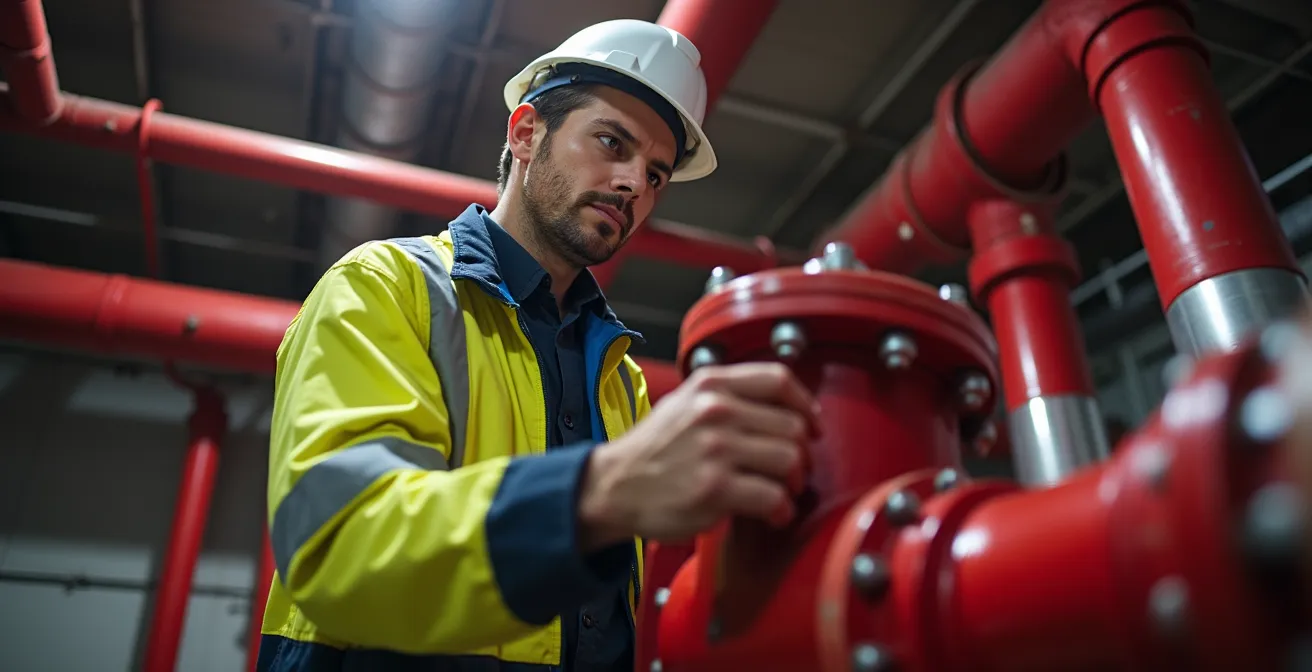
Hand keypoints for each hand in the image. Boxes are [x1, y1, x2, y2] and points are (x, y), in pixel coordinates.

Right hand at [578, 362, 819, 549]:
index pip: (778, 379)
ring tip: (783, 492)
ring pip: (789, 460)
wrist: (614, 486)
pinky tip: (773, 514)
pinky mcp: (715, 488)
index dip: (805, 405)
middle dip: (801, 453)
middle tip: (792, 471)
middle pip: (791, 426)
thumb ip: (727, 395)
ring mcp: (716, 449)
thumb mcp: (683, 402)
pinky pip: (774, 497)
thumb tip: (782, 405)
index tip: (811, 425)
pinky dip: (782, 510)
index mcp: (710, 384)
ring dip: (794, 482)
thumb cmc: (651, 449)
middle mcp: (715, 411)